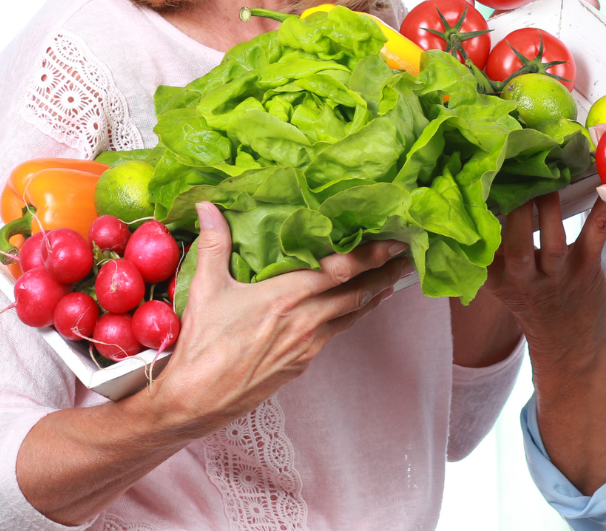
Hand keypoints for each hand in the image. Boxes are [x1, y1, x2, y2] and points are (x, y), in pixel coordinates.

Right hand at [152, 202, 409, 428]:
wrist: (196, 401)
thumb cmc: (202, 344)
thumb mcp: (207, 287)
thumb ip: (215, 242)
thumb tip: (209, 205)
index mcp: (287, 296)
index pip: (341, 271)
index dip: (371, 255)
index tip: (394, 240)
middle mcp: (306, 320)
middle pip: (358, 293)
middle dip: (385, 273)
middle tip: (408, 255)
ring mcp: (308, 345)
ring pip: (352, 315)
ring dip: (375, 294)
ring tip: (395, 277)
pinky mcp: (303, 363)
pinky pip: (337, 333)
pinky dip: (353, 316)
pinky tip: (358, 307)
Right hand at [485, 191, 605, 363]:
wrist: (568, 343)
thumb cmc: (531, 299)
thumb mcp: (500, 279)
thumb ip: (491, 247)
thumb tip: (481, 195)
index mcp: (497, 278)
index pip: (482, 249)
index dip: (478, 220)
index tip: (477, 186)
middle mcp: (524, 280)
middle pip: (516, 245)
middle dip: (516, 209)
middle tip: (516, 173)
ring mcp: (557, 277)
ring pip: (553, 243)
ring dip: (549, 207)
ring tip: (547, 174)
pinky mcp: (585, 271)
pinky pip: (593, 237)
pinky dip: (601, 212)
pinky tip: (605, 188)